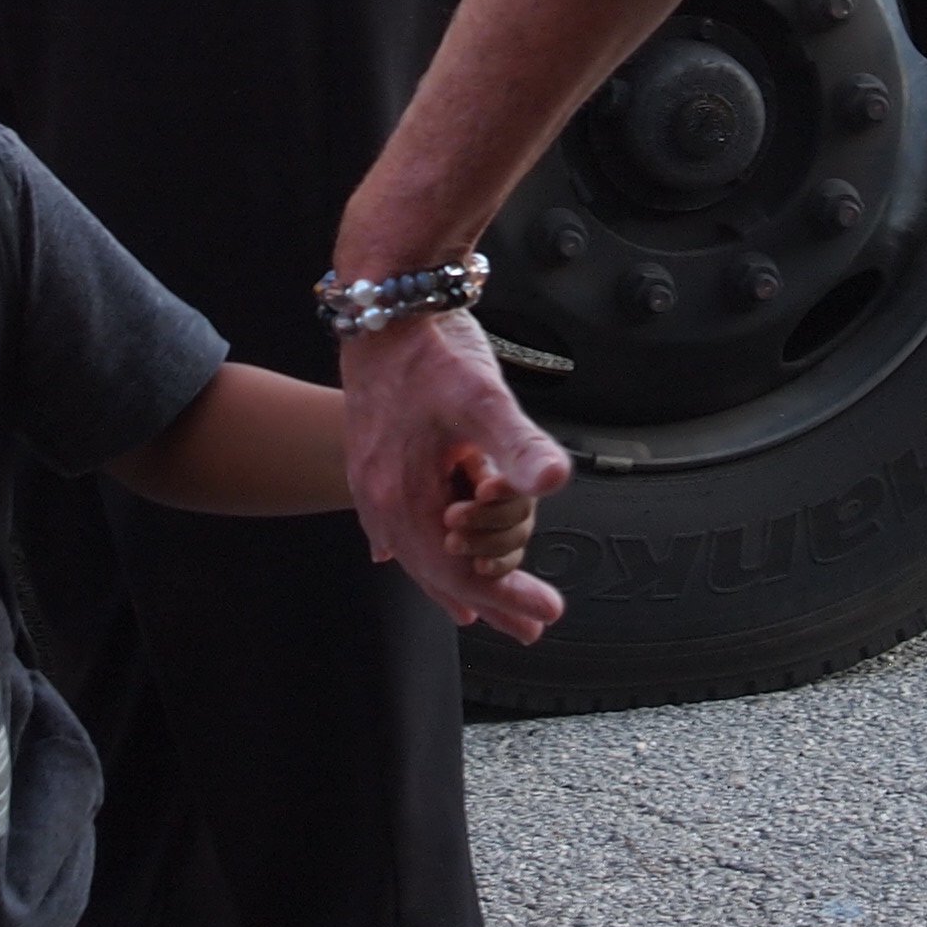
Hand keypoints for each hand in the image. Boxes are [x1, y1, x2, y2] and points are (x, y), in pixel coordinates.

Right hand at [342, 311, 570, 647]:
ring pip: (414, 549)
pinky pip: (392, 522)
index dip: (508, 594)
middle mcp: (382, 498)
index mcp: (405, 494)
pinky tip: (394, 560)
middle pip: (437, 570)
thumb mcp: (483, 397)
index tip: (550, 612)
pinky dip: (412, 548)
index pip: (461, 568)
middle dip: (488, 598)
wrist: (385, 301)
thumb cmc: (433, 349)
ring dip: (450, 579)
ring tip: (476, 610)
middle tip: (532, 626)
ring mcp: (373, 480)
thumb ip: (519, 443)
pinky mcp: (374, 458)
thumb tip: (553, 482)